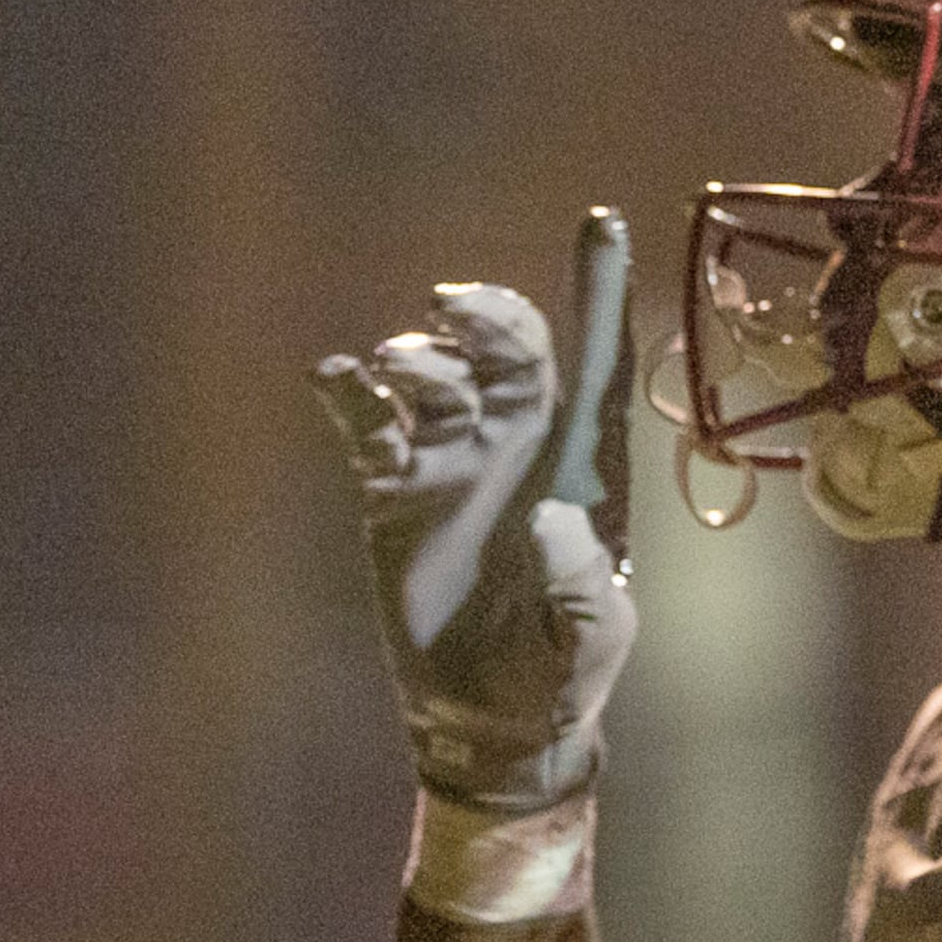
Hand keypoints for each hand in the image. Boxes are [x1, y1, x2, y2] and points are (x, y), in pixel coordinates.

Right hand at [313, 208, 638, 814]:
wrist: (489, 719)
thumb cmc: (561, 674)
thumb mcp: (588, 637)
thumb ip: (578, 583)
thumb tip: (547, 518)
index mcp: (585, 469)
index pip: (599, 364)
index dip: (601, 294)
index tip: (603, 222)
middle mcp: (521, 447)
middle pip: (511, 349)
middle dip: (488, 314)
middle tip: (452, 307)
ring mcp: (456, 462)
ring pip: (438, 375)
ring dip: (420, 359)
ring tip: (403, 375)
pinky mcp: (395, 491)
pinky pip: (369, 425)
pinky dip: (351, 395)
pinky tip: (337, 380)